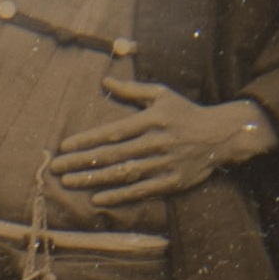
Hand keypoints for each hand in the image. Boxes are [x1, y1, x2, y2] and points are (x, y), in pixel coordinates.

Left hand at [50, 70, 272, 208]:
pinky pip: (141, 190)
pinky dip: (120, 195)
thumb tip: (105, 81)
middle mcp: (155, 143)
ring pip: (123, 174)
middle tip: (57, 168)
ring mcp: (163, 164)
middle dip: (82, 162)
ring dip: (94, 180)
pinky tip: (99, 198)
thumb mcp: (162, 95)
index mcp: (151, 120)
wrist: (221, 135)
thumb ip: (132, 90)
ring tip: (70, 183)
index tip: (65, 146)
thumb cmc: (186, 112)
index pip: (113, 132)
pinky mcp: (172, 182)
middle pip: (112, 155)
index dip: (87, 140)